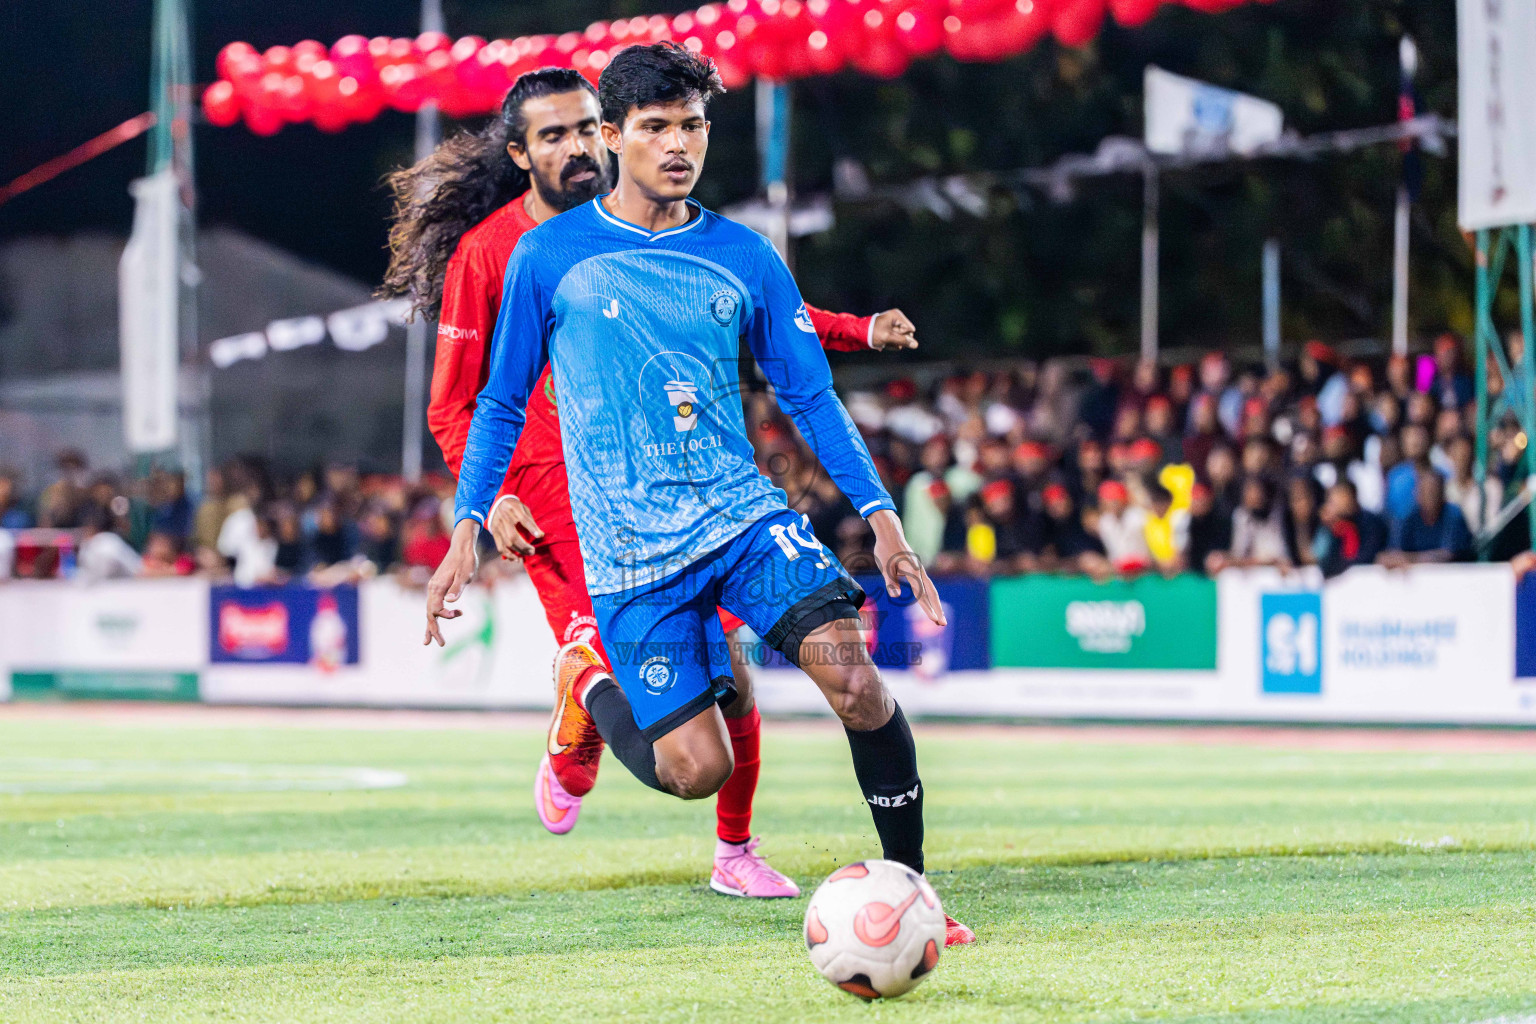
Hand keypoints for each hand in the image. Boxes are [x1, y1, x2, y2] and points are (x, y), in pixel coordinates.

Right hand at [424, 519, 480, 645]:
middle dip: (434, 630)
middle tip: (441, 644)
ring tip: (430, 641)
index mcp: (437, 587)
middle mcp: (432, 588)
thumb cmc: (466, 560)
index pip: (435, 609)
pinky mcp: (438, 587)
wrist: (462, 547)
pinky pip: (433, 605)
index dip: (445, 615)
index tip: (459, 613)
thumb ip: (457, 588)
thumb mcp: (466, 574)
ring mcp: (434, 588)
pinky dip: (436, 615)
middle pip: (429, 614)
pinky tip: (442, 620)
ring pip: (429, 611)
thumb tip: (450, 602)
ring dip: (432, 626)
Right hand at [489, 494, 543, 558]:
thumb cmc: (513, 505)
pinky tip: (515, 558)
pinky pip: (500, 546)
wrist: (496, 502)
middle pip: (514, 536)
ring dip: (518, 551)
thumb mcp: (523, 507)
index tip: (540, 536)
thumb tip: (540, 535)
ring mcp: (498, 527)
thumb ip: (530, 520)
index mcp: (514, 509)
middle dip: (524, 546)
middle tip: (533, 551)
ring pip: (507, 543)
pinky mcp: (494, 533)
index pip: (524, 520)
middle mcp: (505, 519)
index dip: (532, 529)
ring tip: (527, 554)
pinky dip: (507, 554)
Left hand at [868, 509, 946, 626]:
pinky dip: (931, 596)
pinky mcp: (917, 570)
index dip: (927, 609)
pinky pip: (927, 586)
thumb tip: (896, 596)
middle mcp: (920, 571)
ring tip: (939, 618)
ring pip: (932, 590)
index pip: (921, 594)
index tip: (934, 620)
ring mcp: (920, 571)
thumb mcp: (885, 567)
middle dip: (937, 609)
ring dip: (936, 604)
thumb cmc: (886, 550)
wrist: (890, 534)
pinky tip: (930, 603)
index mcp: (913, 572)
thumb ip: (890, 582)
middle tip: (942, 624)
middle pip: (932, 594)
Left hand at [869, 309, 916, 350]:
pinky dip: (891, 344)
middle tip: (886, 340)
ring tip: (884, 342)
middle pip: (907, 334)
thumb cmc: (873, 333)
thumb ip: (902, 341)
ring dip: (894, 343)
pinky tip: (884, 344)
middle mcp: (897, 319)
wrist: (859, 334)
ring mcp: (895, 325)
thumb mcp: (888, 337)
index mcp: (897, 315)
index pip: (910, 330)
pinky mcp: (892, 331)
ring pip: (902, 339)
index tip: (890, 334)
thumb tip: (916, 345)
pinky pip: (897, 340)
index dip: (902, 335)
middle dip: (898, 340)